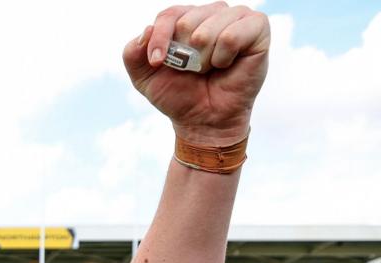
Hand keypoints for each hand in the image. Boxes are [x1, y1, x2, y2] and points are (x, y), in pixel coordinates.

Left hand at [123, 2, 269, 144]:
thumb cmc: (178, 95)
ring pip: (209, 29)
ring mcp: (236, 17)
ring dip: (204, 59)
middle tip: (194, 70)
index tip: (157, 62)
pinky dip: (224, 56)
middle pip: (187, 22)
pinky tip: (227, 64)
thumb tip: (147, 30)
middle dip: (185, 55)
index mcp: (185, 19)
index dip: (160, 38)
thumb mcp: (144, 78)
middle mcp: (211, 13)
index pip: (168, 15)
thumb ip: (132, 54)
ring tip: (211, 68)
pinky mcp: (257, 28)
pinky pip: (232, 35)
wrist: (204, 121)